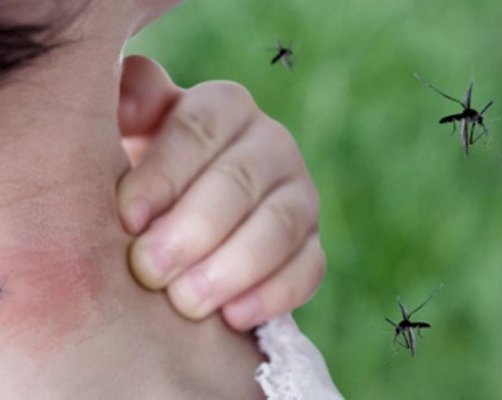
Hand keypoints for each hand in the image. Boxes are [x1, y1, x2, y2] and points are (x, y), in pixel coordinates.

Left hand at [117, 55, 323, 330]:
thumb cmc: (153, 178)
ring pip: (280, 226)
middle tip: (148, 270)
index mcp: (224, 108)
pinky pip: (308, 268)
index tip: (127, 218)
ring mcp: (299, 196)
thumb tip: (127, 93)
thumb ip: (131, 105)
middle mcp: (271, 145)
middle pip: (240, 181)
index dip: (163, 175)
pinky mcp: (312, 244)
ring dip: (232, 267)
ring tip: (186, 303)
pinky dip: (273, 294)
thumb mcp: (134, 133)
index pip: (198, 130)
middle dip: (193, 229)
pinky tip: (233, 317)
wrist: (188, 222)